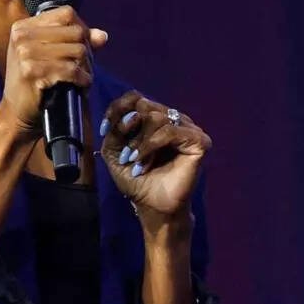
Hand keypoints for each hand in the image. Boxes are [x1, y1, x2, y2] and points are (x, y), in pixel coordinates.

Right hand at [0, 6, 108, 136]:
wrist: (17, 112)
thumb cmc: (35, 82)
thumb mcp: (50, 55)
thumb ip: (75, 41)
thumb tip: (102, 36)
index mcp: (24, 27)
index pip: (66, 14)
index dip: (83, 28)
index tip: (85, 45)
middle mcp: (22, 36)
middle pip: (75, 32)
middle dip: (87, 51)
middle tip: (85, 68)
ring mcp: (25, 53)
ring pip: (78, 50)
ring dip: (86, 67)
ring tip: (83, 78)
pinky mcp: (32, 71)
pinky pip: (71, 69)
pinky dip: (82, 79)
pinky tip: (81, 86)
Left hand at [99, 91, 211, 242]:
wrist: (153, 206)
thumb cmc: (137, 180)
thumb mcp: (114, 152)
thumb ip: (114, 130)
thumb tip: (132, 115)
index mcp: (153, 118)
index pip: (135, 97)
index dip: (117, 109)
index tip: (104, 130)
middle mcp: (172, 118)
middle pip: (144, 105)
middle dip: (128, 130)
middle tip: (125, 156)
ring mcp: (187, 128)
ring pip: (156, 117)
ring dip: (139, 142)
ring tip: (135, 163)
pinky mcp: (198, 141)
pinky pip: (170, 131)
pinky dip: (151, 145)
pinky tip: (143, 163)